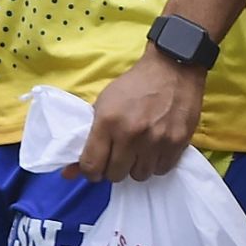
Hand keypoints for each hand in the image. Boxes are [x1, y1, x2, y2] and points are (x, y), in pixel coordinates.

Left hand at [65, 47, 205, 183]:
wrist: (171, 69)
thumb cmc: (134, 86)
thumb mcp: (104, 103)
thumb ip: (88, 137)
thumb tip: (69, 173)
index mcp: (107, 121)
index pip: (91, 165)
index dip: (90, 171)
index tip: (96, 166)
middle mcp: (131, 134)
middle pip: (115, 175)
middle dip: (114, 167)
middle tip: (118, 154)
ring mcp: (156, 140)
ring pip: (139, 176)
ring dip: (136, 166)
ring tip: (139, 149)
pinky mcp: (177, 143)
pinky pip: (161, 170)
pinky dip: (156, 163)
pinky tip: (155, 147)